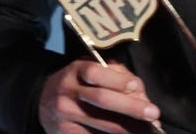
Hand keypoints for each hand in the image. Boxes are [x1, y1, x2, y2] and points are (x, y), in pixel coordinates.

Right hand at [38, 59, 161, 132]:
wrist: (43, 99)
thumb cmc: (77, 82)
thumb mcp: (91, 68)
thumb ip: (116, 75)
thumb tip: (139, 93)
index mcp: (75, 70)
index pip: (96, 72)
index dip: (119, 80)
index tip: (138, 88)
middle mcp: (67, 91)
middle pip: (102, 99)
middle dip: (131, 108)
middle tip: (153, 114)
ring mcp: (65, 115)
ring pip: (100, 124)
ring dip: (127, 128)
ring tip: (147, 130)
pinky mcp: (65, 133)